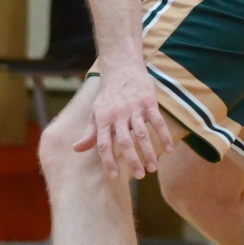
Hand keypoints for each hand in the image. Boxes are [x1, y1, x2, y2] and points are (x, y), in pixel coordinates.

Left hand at [73, 65, 174, 179]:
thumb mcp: (95, 112)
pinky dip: (164, 136)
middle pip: (125, 142)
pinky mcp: (148, 102)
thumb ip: (89, 133)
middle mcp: (117, 114)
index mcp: (102, 119)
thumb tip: (75, 149)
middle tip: (139, 176)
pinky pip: (157, 121)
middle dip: (132, 160)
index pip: (103, 144)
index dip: (108, 161)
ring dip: (148, 152)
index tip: (114, 176)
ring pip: (142, 134)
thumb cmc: (107, 95)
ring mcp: (134, 108)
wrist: (121, 68)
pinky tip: (168, 149)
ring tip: (153, 168)